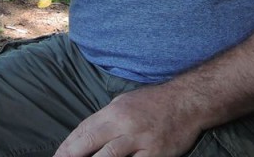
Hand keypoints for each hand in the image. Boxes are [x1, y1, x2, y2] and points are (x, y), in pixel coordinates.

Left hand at [53, 85, 201, 156]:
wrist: (186, 101)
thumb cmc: (152, 102)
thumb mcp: (123, 104)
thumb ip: (105, 121)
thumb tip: (85, 137)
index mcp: (113, 112)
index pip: (84, 131)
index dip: (67, 147)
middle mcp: (124, 126)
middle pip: (91, 144)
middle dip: (72, 156)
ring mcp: (140, 141)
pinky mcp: (155, 154)